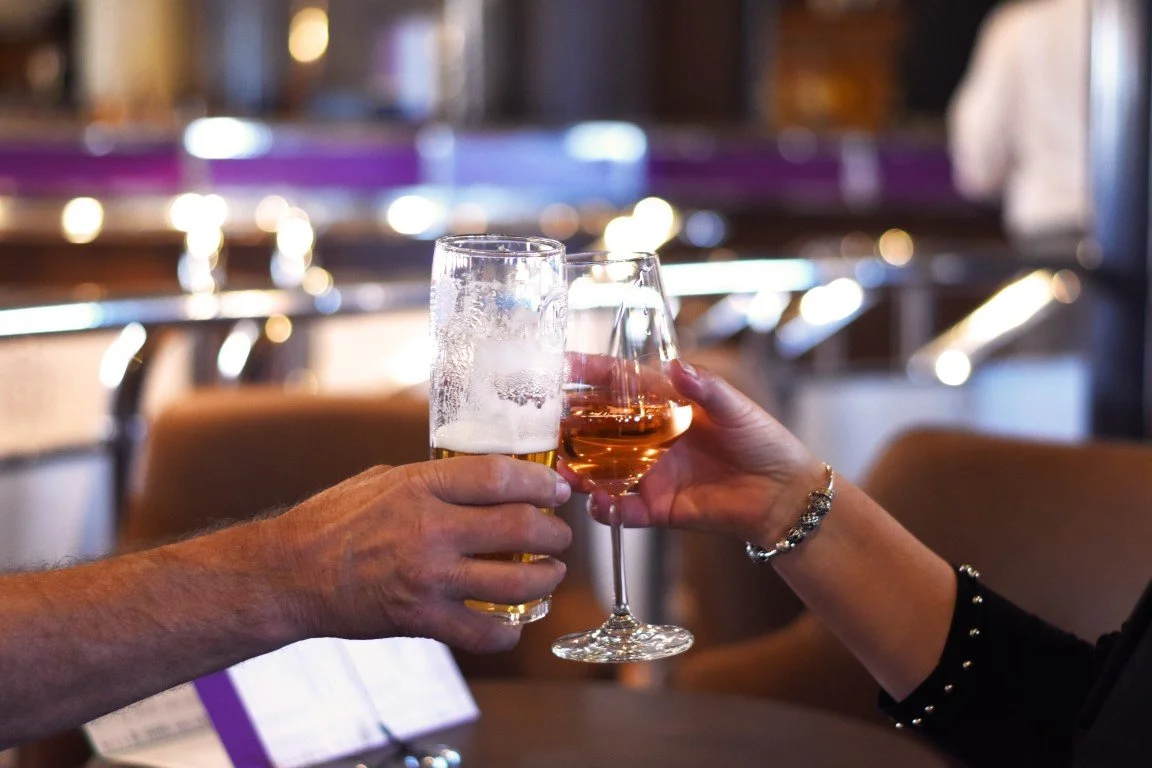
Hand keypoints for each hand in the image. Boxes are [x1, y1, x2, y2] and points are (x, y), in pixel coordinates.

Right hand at [268, 455, 572, 652]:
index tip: (558, 489)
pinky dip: (508, 631)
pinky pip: (483, 632)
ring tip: (551, 573)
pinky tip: (514, 623)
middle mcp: (431, 529)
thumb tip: (481, 477)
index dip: (541, 483)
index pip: (500, 477)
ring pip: (515, 580)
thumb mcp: (384, 479)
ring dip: (545, 578)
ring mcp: (428, 577)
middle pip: (520, 527)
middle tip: (559, 535)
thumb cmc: (332, 521)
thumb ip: (434, 479)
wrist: (288, 574)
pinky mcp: (421, 619)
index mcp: (421, 486)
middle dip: (554, 533)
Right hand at [564, 361, 824, 545]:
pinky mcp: (656, 506)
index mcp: (664, 405)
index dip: (589, 372)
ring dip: (576, 470)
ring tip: (561, 469)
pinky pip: (621, 509)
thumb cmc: (763, 442)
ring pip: (599, 470)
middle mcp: (648, 438)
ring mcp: (649, 473)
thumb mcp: (736, 408)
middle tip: (543, 422)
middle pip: (597, 427)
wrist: (783, 494)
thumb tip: (678, 367)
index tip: (561, 364)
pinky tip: (600, 504)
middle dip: (568, 424)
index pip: (619, 383)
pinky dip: (606, 508)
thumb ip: (706, 389)